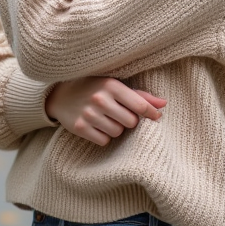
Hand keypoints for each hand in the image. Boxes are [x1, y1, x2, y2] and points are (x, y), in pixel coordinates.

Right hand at [45, 77, 166, 145]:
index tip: (156, 117)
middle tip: (120, 114)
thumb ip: (140, 95)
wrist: (61, 95)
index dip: (151, 113)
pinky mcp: (79, 127)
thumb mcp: (115, 85)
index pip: (140, 106)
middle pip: (131, 122)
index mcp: (111, 85)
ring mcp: (88, 114)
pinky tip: (97, 126)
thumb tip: (163, 104)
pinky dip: (103, 136)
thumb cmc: (95, 88)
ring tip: (106, 118)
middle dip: (129, 120)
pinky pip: (103, 141)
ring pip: (118, 132)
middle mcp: (100, 99)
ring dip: (116, 128)